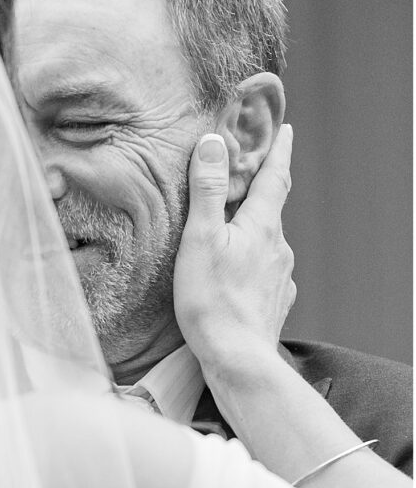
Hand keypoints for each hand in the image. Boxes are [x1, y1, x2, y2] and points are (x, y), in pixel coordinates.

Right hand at [174, 124, 295, 364]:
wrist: (237, 358)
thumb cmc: (212, 300)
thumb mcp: (201, 238)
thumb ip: (208, 190)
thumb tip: (214, 144)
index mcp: (262, 226)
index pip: (275, 178)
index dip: (279, 151)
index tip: (285, 130)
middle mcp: (279, 248)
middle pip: (270, 209)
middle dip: (261, 190)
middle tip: (248, 175)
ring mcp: (280, 276)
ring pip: (268, 242)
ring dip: (254, 229)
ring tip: (233, 229)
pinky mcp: (275, 301)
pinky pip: (266, 272)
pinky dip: (253, 263)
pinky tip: (238, 273)